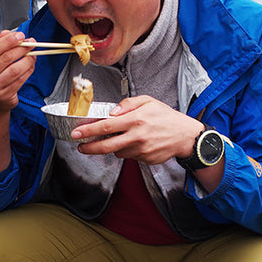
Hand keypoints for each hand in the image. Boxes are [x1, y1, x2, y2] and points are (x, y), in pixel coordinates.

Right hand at [0, 30, 36, 113]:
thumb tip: (7, 33)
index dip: (9, 41)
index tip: (20, 35)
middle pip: (5, 58)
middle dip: (21, 48)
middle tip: (30, 43)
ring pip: (15, 69)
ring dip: (27, 60)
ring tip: (32, 55)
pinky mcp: (5, 96)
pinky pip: (20, 80)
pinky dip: (28, 70)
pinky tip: (31, 65)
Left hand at [73, 96, 203, 164]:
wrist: (185, 135)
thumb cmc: (166, 116)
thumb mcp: (148, 101)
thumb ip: (127, 104)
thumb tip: (111, 112)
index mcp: (135, 120)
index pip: (105, 126)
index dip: (88, 131)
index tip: (76, 133)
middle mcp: (137, 136)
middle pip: (106, 146)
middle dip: (89, 147)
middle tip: (80, 146)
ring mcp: (141, 150)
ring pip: (117, 152)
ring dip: (114, 146)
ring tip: (123, 137)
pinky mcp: (145, 159)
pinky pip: (130, 156)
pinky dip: (128, 150)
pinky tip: (138, 142)